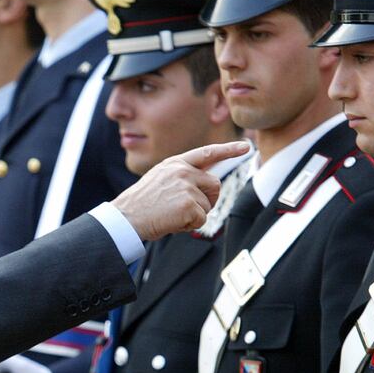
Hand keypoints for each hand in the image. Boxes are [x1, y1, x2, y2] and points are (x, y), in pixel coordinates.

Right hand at [112, 141, 250, 241]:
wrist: (127, 217)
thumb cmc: (142, 204)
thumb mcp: (161, 179)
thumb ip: (182, 177)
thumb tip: (206, 186)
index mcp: (176, 163)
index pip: (207, 153)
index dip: (228, 150)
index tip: (246, 147)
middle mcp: (183, 171)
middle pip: (215, 185)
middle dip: (208, 199)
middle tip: (188, 208)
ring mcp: (186, 187)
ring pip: (208, 205)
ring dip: (195, 215)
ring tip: (172, 214)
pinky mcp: (188, 204)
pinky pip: (201, 220)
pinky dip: (190, 226)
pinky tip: (173, 222)